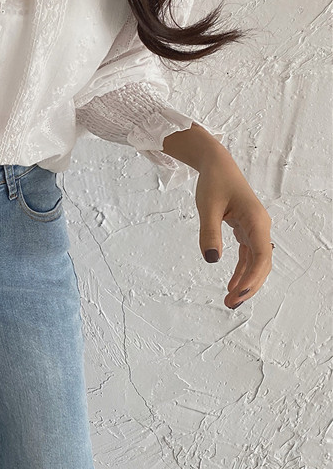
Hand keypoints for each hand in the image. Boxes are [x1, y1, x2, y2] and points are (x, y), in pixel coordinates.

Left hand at [194, 153, 272, 309]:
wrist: (216, 164)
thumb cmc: (213, 182)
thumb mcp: (207, 207)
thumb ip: (209, 232)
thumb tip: (212, 260)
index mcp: (255, 220)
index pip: (260, 256)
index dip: (251, 277)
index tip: (237, 292)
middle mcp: (260, 226)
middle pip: (262, 263)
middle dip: (249, 285)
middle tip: (231, 303)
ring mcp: (254, 228)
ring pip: (256, 262)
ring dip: (245, 281)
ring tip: (230, 299)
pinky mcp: (246, 229)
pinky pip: (248, 255)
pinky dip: (241, 270)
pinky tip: (232, 283)